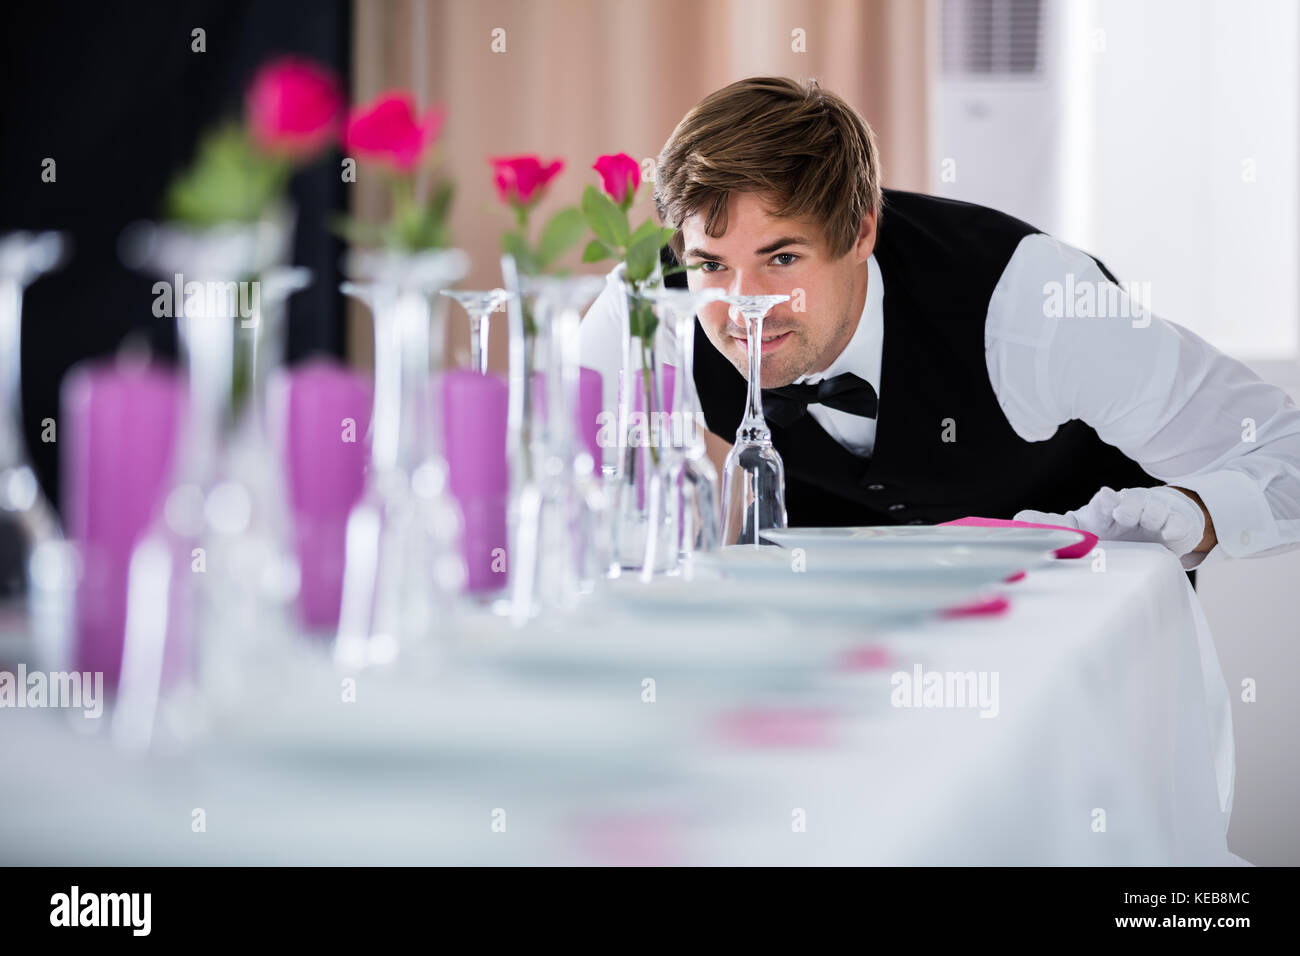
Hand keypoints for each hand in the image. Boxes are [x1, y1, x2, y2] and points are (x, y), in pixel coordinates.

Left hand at [1015, 485, 1207, 556]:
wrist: (1154, 524)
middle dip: (1126, 506)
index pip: (1101, 505)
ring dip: (1147, 514)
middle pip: (1128, 504)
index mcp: (1103, 512)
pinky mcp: (1175, 527)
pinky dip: (1174, 526)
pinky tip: (1169, 530)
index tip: (1104, 500)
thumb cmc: (1110, 526)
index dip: (1103, 503)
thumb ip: (1051, 525)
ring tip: (1142, 519)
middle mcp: (1129, 510)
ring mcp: (1153, 516)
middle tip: (1120, 511)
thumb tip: (1016, 518)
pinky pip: (1176, 525)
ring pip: (1152, 511)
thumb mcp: (1081, 527)